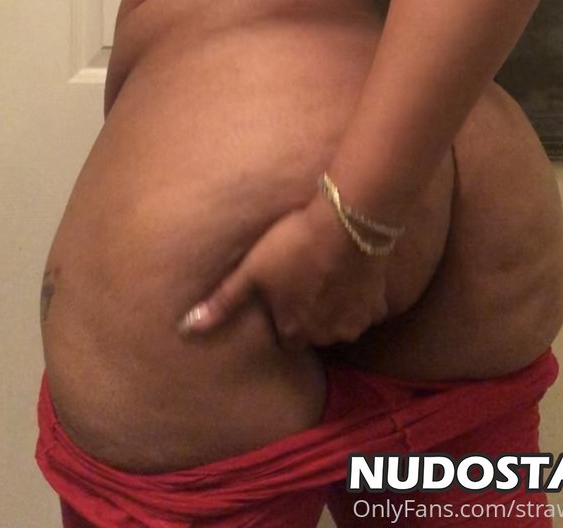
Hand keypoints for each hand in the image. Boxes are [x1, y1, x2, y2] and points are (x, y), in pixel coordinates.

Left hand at [177, 195, 390, 348]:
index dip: (281, 318)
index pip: (284, 339)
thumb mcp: (251, 271)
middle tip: (304, 283)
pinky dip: (359, 298)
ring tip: (327, 277)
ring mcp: (354, 322)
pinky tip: (351, 274)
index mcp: (293, 331)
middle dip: (307, 315)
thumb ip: (221, 303)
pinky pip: (366, 310)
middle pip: (313, 333)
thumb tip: (184, 330)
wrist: (347, 222)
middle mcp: (325, 335)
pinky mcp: (378, 304)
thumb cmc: (293, 244)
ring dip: (333, 308)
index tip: (279, 299)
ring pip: (340, 324)